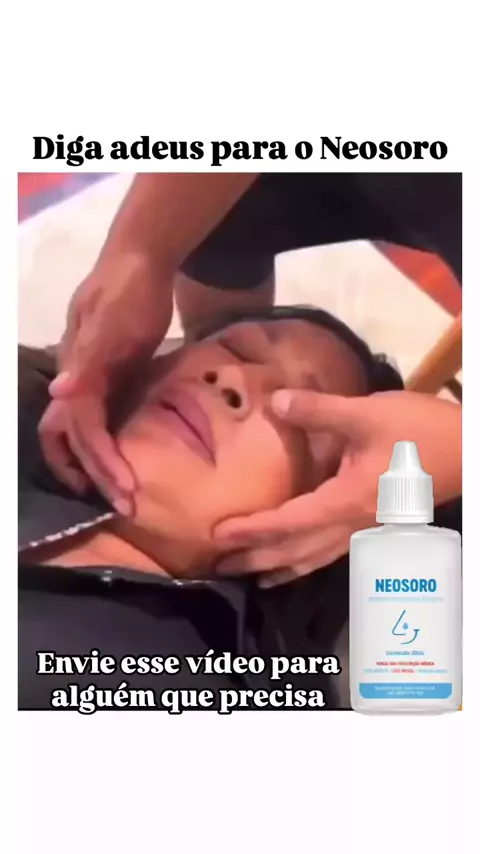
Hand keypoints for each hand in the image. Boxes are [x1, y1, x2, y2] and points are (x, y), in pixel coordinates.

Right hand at [38, 253, 173, 511]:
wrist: (141, 261)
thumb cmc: (128, 289)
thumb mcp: (111, 322)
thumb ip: (87, 359)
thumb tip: (58, 395)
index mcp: (76, 374)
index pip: (82, 430)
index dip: (100, 462)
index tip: (125, 489)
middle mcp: (77, 383)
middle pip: (73, 439)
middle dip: (96, 473)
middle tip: (126, 503)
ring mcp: (91, 381)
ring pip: (82, 433)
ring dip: (98, 464)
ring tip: (121, 491)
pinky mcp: (109, 378)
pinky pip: (101, 420)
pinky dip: (109, 444)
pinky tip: (126, 457)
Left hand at [214, 389, 460, 585]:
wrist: (468, 452)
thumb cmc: (419, 433)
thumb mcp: (367, 414)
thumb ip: (318, 410)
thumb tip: (274, 403)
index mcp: (345, 501)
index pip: (287, 522)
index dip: (251, 529)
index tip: (218, 534)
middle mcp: (352, 525)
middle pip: (295, 551)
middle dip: (256, 559)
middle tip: (219, 567)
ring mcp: (366, 530)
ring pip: (315, 559)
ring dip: (279, 567)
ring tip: (252, 576)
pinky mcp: (376, 526)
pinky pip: (332, 554)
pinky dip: (307, 562)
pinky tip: (299, 562)